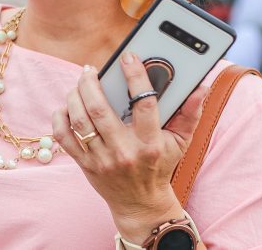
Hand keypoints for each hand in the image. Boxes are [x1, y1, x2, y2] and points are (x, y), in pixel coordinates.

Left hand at [51, 52, 206, 241]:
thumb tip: (200, 87)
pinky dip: (61, 117)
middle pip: (100, 109)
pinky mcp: (85, 165)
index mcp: (150, 143)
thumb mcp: (180, 142)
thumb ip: (190, 113)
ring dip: (75, 95)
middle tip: (90, 69)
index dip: (136, 76)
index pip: (144, 104)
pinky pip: (64, 136)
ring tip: (80, 83)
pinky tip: (68, 106)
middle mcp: (124, 151)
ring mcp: (102, 159)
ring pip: (80, 120)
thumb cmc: (160, 165)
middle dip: (91, 83)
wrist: (141, 204)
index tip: (129, 57)